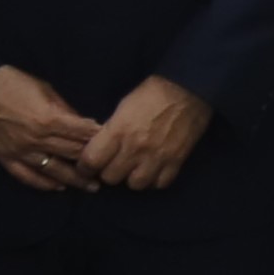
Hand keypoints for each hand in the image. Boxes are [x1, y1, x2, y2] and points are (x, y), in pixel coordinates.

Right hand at [0, 64, 101, 191]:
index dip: (100, 140)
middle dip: (93, 161)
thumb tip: (82, 122)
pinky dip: (44, 184)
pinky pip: (28, 177)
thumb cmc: (11, 83)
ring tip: (92, 187)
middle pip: (73, 154)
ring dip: (75, 180)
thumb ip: (64, 108)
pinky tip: (58, 187)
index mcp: (50, 119)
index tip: (114, 145)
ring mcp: (22, 152)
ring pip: (54, 170)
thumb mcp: (44, 88)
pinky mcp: (6, 159)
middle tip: (110, 169)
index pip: (83, 134)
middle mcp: (38, 139)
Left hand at [81, 74, 213, 192]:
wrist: (188, 89)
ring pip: (135, 185)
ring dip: (131, 178)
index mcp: (118, 131)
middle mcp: (135, 148)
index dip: (85, 167)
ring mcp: (157, 157)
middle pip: (110, 177)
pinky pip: (159, 184)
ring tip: (134, 169)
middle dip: (108, 172)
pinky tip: (153, 170)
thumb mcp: (123, 107)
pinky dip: (154, 180)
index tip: (87, 166)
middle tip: (113, 164)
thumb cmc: (151, 93)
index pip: (91, 161)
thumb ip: (111, 131)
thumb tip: (101, 148)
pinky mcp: (176, 161)